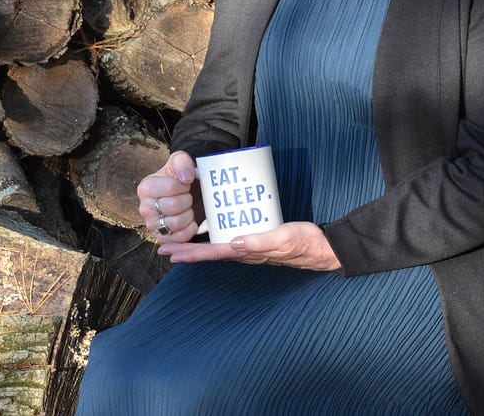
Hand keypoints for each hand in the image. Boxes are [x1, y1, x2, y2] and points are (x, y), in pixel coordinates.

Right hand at [138, 150, 199, 242]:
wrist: (182, 194)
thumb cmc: (178, 177)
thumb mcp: (179, 162)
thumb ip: (182, 162)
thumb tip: (186, 177)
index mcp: (146, 188)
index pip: (172, 187)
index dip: (184, 185)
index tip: (185, 183)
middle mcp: (144, 208)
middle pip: (174, 206)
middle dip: (187, 199)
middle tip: (187, 196)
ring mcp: (152, 225)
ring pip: (177, 223)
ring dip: (189, 214)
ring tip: (187, 207)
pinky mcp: (162, 238)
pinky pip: (180, 237)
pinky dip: (190, 228)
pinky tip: (189, 219)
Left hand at [158, 222, 341, 271]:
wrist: (321, 247)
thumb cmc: (303, 243)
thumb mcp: (283, 238)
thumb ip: (260, 242)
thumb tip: (233, 243)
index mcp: (247, 253)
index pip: (212, 253)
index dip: (190, 253)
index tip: (170, 253)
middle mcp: (244, 253)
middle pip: (208, 252)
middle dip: (185, 251)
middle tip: (162, 248)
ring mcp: (249, 248)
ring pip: (215, 248)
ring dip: (195, 246)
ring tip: (177, 242)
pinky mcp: (255, 240)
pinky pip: (227, 241)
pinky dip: (213, 238)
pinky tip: (208, 231)